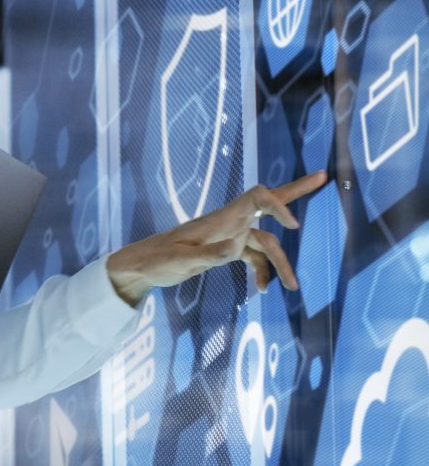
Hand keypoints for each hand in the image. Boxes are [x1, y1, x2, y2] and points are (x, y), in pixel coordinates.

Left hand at [106, 171, 327, 305]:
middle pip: (267, 203)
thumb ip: (210, 255)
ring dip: (280, 263)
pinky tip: (261, 289)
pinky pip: (252, 256)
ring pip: (265, 242)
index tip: (292, 225)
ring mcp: (228, 235)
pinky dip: (261, 271)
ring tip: (292, 287)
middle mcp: (228, 222)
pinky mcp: (225, 249)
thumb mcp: (181, 262)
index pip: (256, 198)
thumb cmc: (158, 261)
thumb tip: (236, 249)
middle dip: (296, 191)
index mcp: (220, 219)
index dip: (277, 204)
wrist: (142, 266)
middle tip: (324, 176)